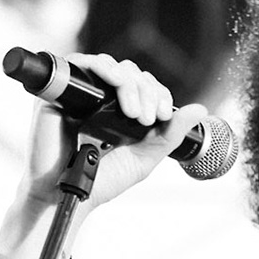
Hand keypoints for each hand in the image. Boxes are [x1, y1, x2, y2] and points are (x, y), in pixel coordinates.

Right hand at [15, 53, 207, 209]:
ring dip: (130, 84)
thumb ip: (170, 134)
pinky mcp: (59, 91)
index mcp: (118, 111)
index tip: (161, 117)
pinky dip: (104, 68)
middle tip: (146, 120)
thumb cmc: (99, 181)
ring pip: (111, 66)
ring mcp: (80, 93)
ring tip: (134, 113)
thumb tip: (200, 109)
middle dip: (147, 91)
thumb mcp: (144, 157)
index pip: (144, 85)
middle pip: (130, 73)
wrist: (65, 196)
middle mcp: (99, 99)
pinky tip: (117, 86)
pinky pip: (81, 63)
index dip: (158, 94)